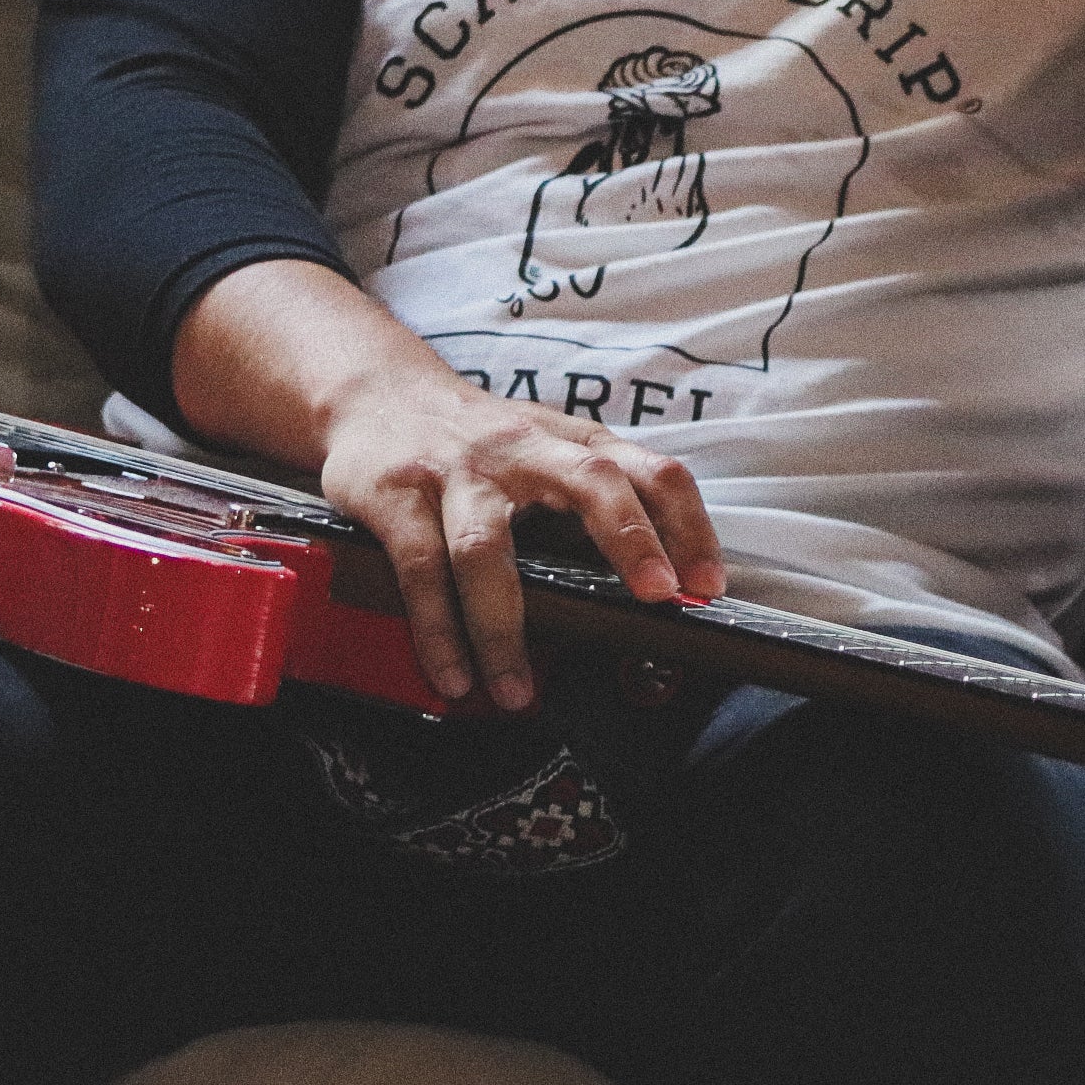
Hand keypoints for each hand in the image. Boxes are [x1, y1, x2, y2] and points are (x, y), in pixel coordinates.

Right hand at [169, 257, 724, 710]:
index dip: (689, 525)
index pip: (653, 472)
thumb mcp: (551, 449)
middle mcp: (524, 450)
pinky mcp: (397, 496)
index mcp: (573, 443)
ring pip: (487, 549)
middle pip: (591, 482)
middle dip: (629, 540)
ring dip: (503, 629)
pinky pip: (420, 570)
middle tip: (653, 598)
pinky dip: (438, 631)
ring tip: (516, 691)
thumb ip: (603, 499)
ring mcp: (458, 472)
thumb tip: (669, 583)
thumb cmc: (481, 440)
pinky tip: (455, 674)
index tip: (707, 585)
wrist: (377, 393)